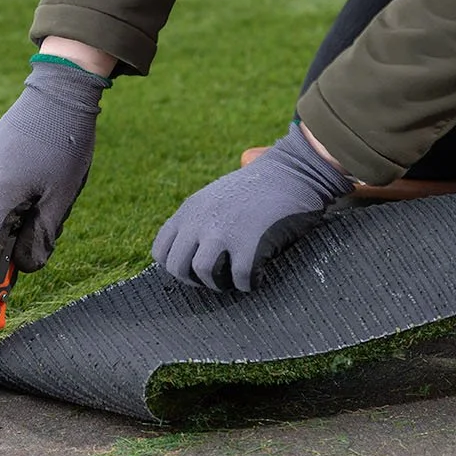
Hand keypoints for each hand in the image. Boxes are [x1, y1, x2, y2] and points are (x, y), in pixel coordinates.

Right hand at [0, 60, 107, 313]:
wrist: (59, 89)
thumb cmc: (66, 143)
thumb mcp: (62, 197)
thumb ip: (42, 236)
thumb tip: (25, 267)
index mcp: (0, 197)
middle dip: (13, 248)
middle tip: (45, 237)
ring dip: (19, 221)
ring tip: (54, 194)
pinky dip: (16, 203)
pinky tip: (43, 180)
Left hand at [153, 123, 352, 291]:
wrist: (294, 170)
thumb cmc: (260, 186)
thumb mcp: (217, 195)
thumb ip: (200, 219)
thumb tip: (193, 252)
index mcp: (190, 209)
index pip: (160, 251)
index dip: (176, 267)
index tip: (195, 269)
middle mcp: (201, 220)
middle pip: (177, 267)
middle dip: (196, 281)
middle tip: (218, 279)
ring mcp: (224, 231)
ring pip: (204, 274)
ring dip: (221, 284)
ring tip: (237, 278)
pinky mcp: (249, 242)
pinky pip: (240, 279)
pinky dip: (249, 283)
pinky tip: (259, 275)